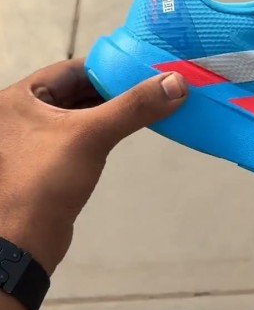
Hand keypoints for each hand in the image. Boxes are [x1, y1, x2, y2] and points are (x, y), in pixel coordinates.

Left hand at [0, 60, 187, 278]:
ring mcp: (32, 139)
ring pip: (81, 113)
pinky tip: (125, 131)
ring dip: (111, 110)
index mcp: (20, 97)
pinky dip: (103, 130)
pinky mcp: (45, 162)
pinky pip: (79, 135)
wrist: (22, 242)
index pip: (71, 69)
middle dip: (115, 89)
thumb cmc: (46, 181)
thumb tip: (176, 82)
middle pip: (78, 90)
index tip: (143, 67)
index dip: (108, 66)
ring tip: (148, 106)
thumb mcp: (92, 135)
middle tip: (152, 86)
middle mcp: (21, 114)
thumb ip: (134, 107)